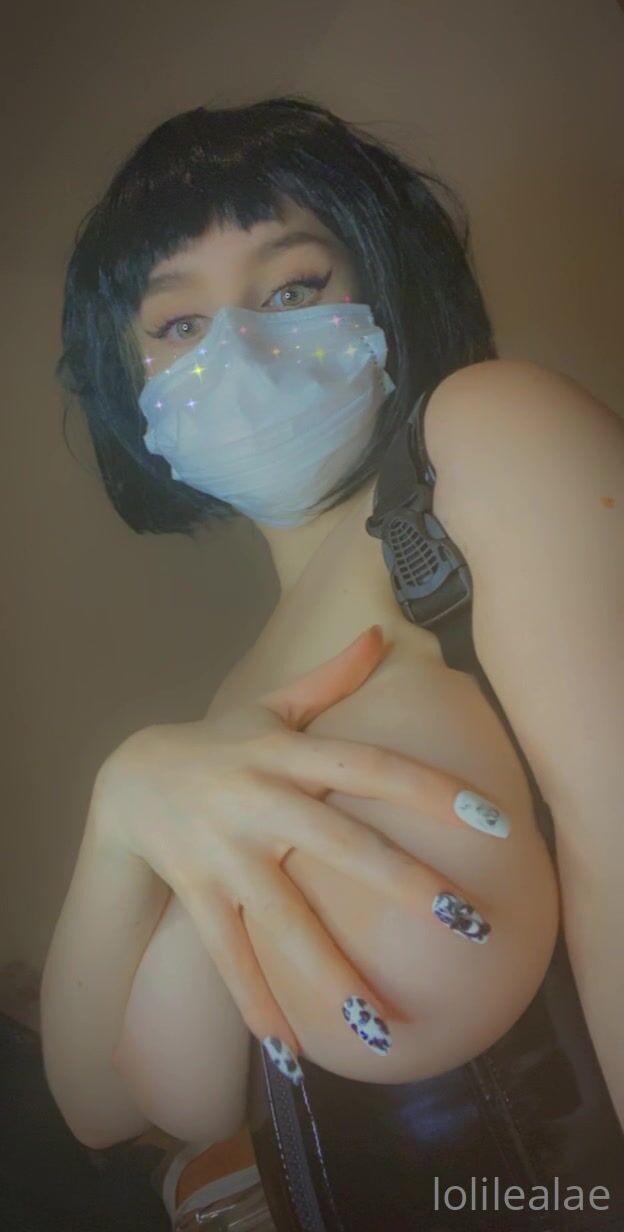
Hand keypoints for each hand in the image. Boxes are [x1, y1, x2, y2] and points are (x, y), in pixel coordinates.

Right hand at [97, 625, 508, 1069]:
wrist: (128, 776)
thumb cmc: (218, 741)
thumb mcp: (269, 705)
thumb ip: (329, 678)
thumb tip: (380, 632)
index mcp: (284, 753)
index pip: (369, 766)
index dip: (429, 790)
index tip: (491, 821)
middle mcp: (258, 800)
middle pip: (338, 845)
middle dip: (403, 884)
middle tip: (467, 920)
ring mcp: (224, 853)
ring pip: (283, 919)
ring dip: (332, 975)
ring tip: (383, 1027)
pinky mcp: (196, 894)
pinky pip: (229, 955)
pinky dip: (256, 1002)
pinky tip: (291, 1050)